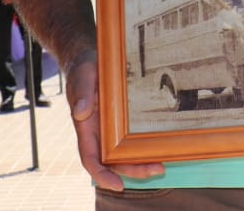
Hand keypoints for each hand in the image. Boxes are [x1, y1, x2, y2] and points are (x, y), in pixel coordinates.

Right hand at [66, 50, 164, 190]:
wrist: (88, 59)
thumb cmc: (82, 69)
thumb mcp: (82, 76)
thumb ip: (81, 93)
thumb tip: (81, 112)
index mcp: (86, 128)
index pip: (90, 159)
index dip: (102, 175)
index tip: (118, 184)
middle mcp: (98, 133)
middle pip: (114, 162)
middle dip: (133, 170)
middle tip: (157, 169)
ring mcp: (110, 129)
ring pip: (125, 154)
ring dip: (141, 162)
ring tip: (162, 164)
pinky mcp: (122, 122)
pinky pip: (132, 139)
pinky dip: (144, 147)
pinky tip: (160, 147)